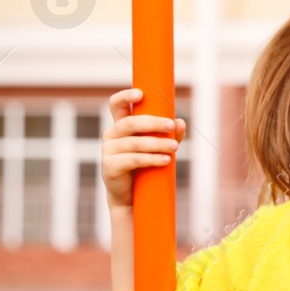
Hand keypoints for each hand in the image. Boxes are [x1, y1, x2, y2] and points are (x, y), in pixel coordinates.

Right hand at [102, 88, 185, 208]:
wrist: (132, 196)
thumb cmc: (145, 165)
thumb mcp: (159, 146)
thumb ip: (170, 134)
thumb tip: (181, 123)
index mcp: (121, 125)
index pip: (117, 104)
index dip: (125, 97)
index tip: (141, 94)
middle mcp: (112, 134)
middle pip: (130, 123)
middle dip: (152, 123)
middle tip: (171, 125)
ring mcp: (108, 150)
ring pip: (134, 143)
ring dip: (157, 144)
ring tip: (175, 148)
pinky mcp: (110, 166)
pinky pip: (132, 159)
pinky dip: (150, 159)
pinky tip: (165, 160)